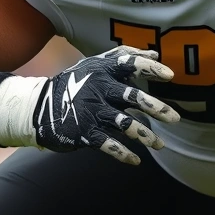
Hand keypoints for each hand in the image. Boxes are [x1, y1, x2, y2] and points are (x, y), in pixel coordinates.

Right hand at [34, 46, 179, 163]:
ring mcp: (92, 111)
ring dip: (145, 136)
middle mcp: (99, 89)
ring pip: (125, 124)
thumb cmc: (75, 82)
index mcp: (103, 70)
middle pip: (132, 97)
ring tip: (160, 145)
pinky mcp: (84, 131)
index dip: (150, 68)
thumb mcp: (94, 64)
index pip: (130, 64)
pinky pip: (108, 144)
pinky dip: (123, 154)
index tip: (170, 76)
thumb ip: (123, 57)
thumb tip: (154, 53)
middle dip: (156, 108)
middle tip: (175, 118)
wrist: (39, 106)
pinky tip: (135, 161)